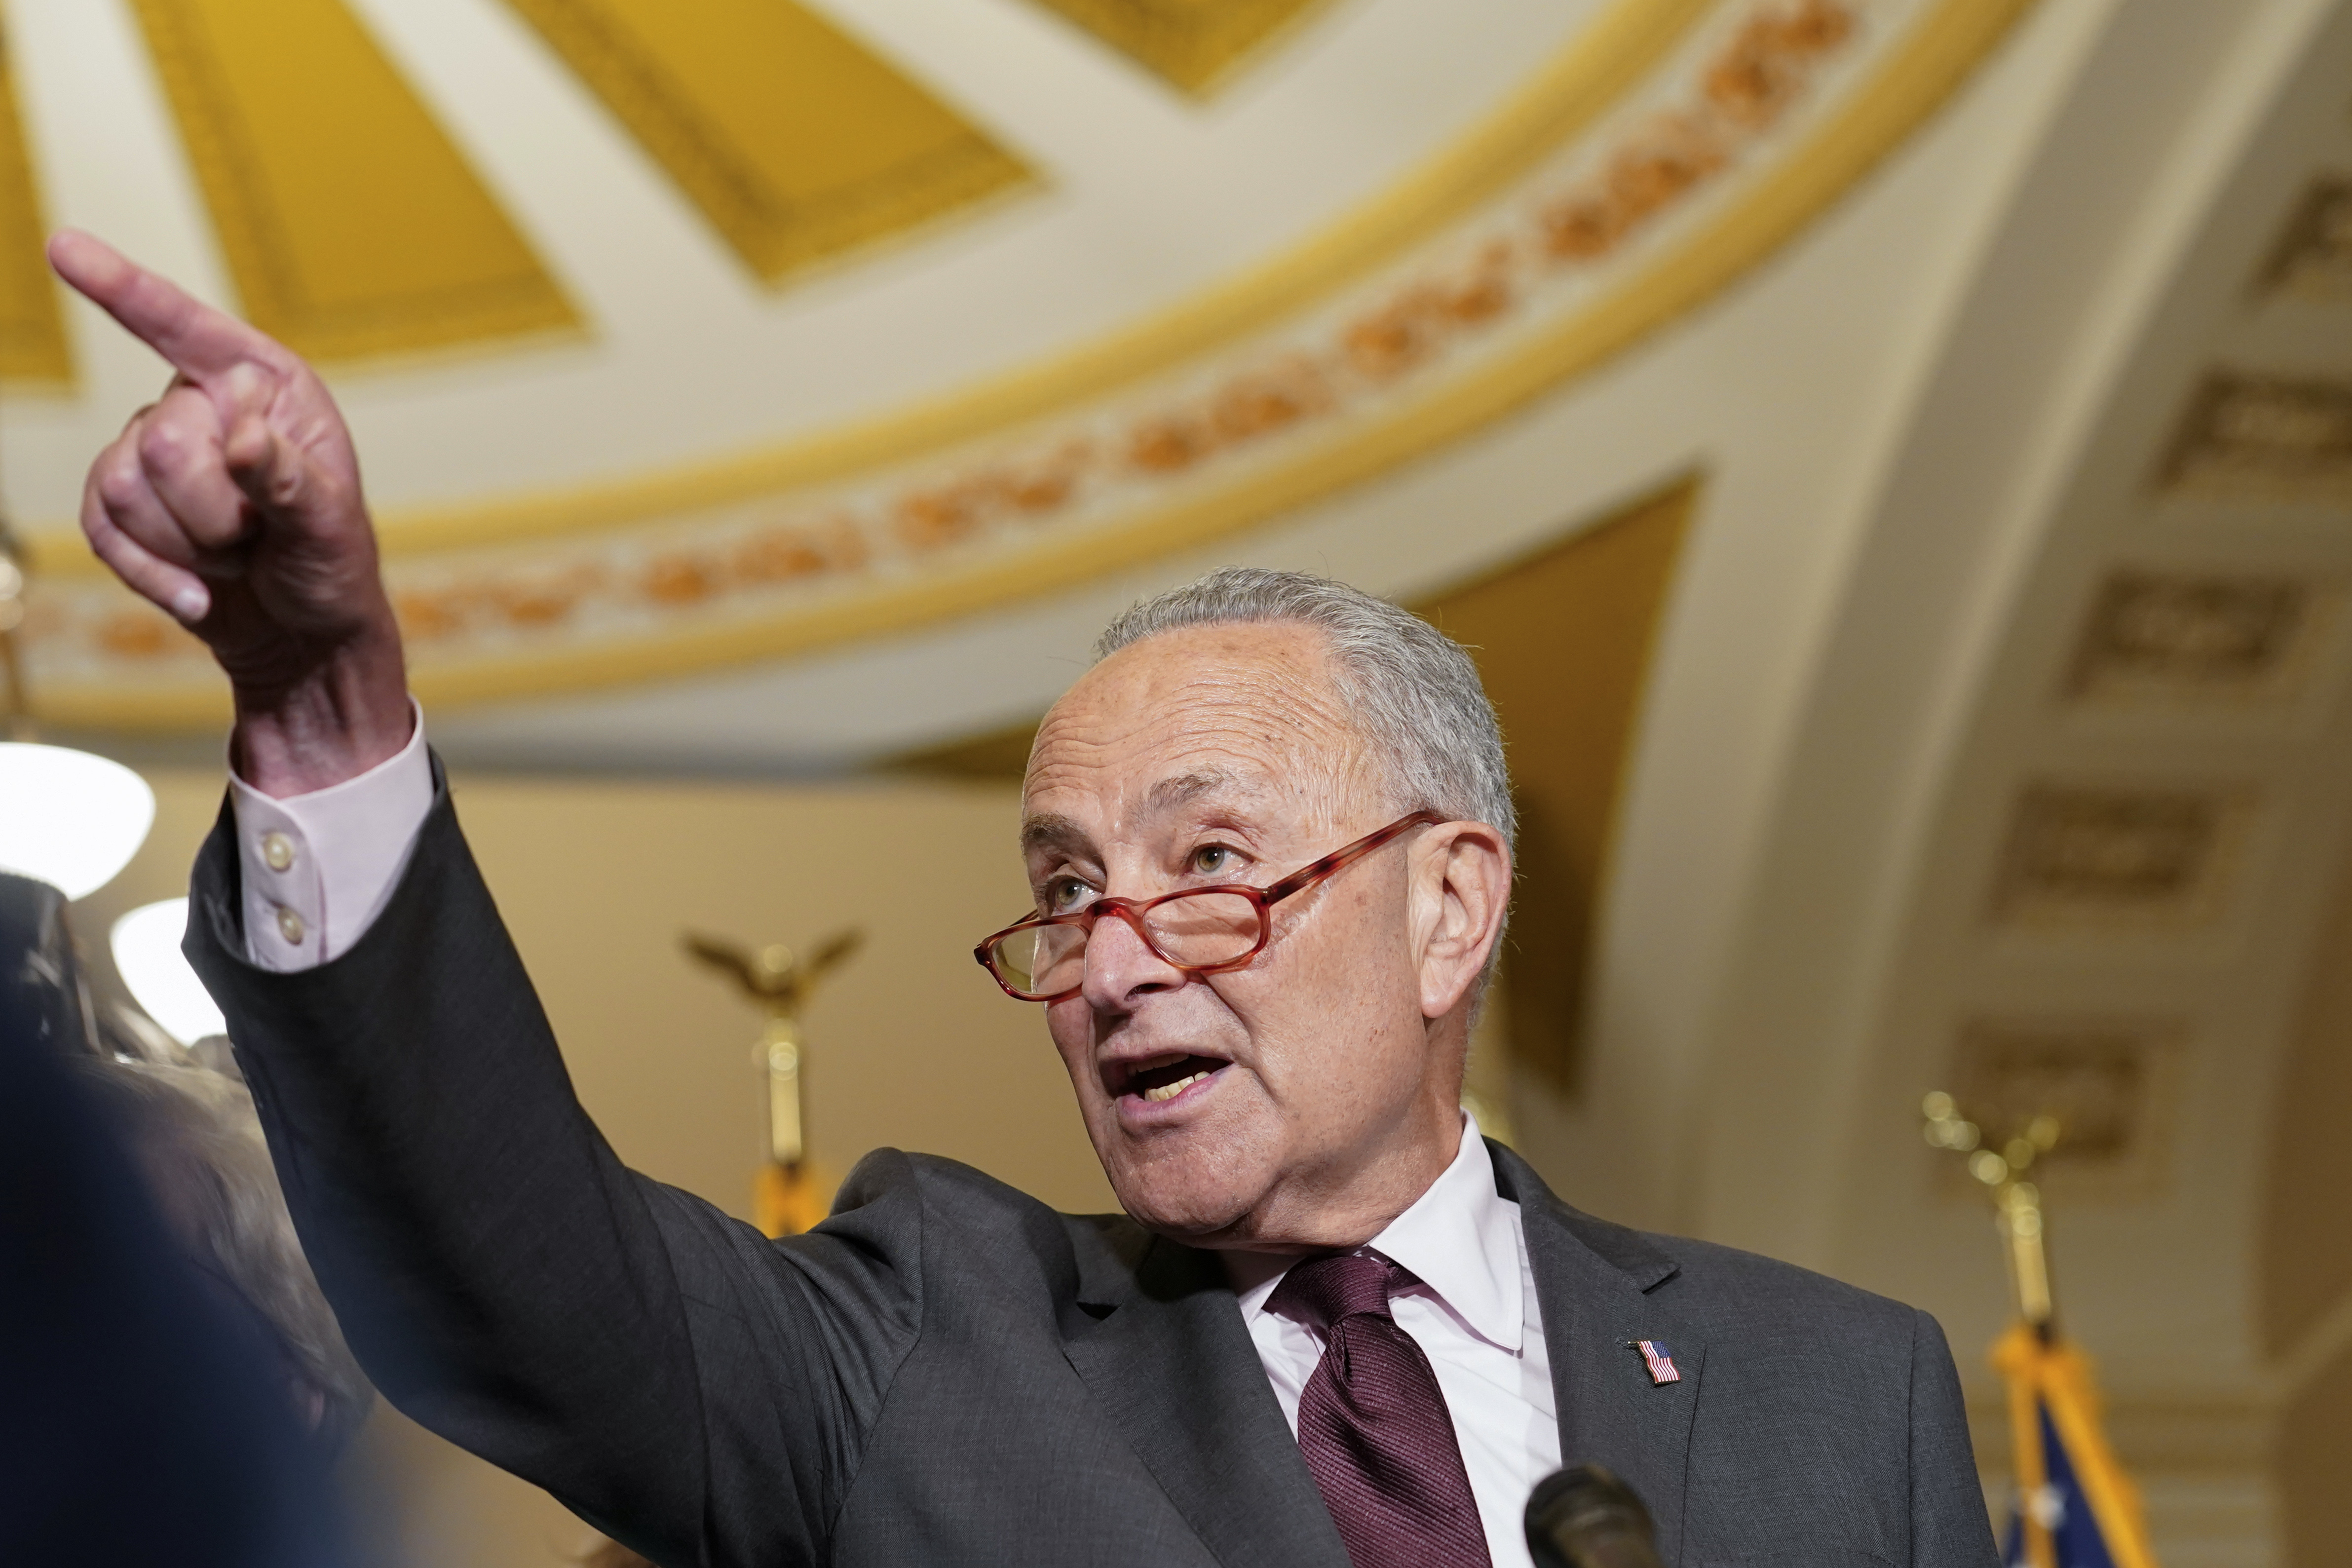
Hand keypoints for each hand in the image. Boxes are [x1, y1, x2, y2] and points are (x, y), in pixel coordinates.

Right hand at [51, 231, 410, 795]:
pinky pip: (100, 528)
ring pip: (121, 487)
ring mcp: (155, 452)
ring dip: (187, 544)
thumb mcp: (332, 527)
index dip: (125, 290)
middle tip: (261, 537)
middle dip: (213, 512)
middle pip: (159, 442)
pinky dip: (151, 572)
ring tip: (239, 557)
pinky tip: (197, 595)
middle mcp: (205, 406)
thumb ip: (292, 482)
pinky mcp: (123, 504)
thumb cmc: (332, 567)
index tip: (63, 247)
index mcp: (267, 388)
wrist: (302, 637)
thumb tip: (246, 439)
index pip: (188, 330)